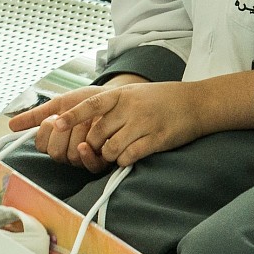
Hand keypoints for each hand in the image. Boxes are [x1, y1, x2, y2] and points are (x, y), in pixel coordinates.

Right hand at [8, 83, 119, 168]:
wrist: (115, 98)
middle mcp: (69, 151)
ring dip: (77, 136)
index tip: (52, 119)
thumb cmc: (87, 100)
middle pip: (55, 153)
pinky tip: (85, 145)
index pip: (42, 145)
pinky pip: (89, 167)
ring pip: (70, 157)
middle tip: (72, 118)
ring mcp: (84, 157)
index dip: (45, 133)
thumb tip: (10, 125)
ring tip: (87, 121)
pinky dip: (85, 156)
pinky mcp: (102, 161)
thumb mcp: (60, 103)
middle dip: (62, 133)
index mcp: (56, 140)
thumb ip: (36, 115)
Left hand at [75, 79, 216, 166]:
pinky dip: (124, 160)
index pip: (90, 105)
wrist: (196, 103)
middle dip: (93, 146)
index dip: (72, 116)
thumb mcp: (134, 93)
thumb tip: (82, 119)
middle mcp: (130, 107)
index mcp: (121, 94)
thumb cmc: (161, 99)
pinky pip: (129, 156)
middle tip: (99, 148)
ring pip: (110, 148)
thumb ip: (110, 104)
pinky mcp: (156, 139)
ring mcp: (143, 123)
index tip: (57, 124)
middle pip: (96, 134)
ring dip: (109, 155)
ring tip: (118, 151)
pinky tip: (131, 155)